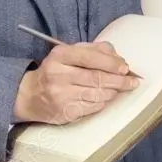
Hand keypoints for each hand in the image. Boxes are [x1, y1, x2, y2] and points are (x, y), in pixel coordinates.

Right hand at [14, 41, 140, 123]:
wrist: (29, 95)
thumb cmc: (55, 71)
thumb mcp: (68, 54)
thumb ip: (93, 50)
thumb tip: (118, 58)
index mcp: (59, 56)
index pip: (89, 57)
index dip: (110, 63)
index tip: (125, 67)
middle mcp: (58, 74)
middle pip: (96, 78)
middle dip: (119, 80)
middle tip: (132, 81)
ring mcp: (61, 95)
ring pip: (97, 94)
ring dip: (113, 92)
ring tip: (120, 89)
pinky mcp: (65, 111)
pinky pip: (93, 107)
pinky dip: (103, 102)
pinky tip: (106, 98)